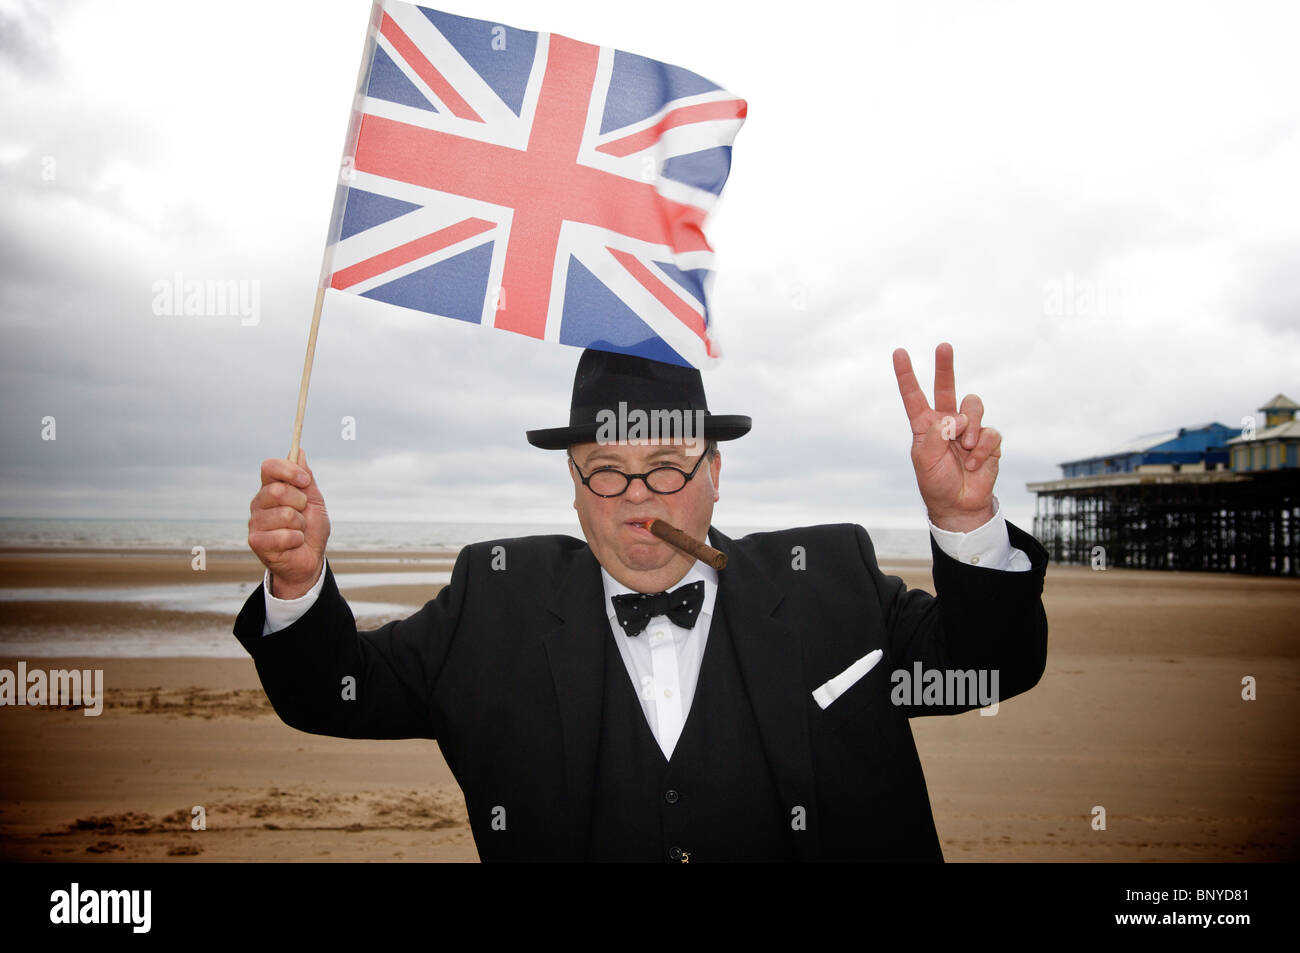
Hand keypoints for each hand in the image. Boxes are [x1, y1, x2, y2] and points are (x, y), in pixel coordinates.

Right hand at [247, 451, 330, 598]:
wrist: (309, 560)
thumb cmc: (311, 529)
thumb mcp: (314, 501)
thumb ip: (306, 479)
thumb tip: (298, 451)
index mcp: (271, 488)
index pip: (269, 467)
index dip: (288, 470)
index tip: (305, 481)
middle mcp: (259, 502)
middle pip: (278, 490)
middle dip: (300, 503)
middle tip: (302, 514)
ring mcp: (255, 522)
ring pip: (285, 514)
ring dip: (300, 525)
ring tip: (298, 531)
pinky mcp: (256, 541)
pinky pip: (284, 535)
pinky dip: (296, 540)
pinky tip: (292, 543)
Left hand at [892, 343, 1000, 532]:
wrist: (960, 504)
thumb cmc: (937, 482)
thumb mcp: (925, 459)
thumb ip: (937, 435)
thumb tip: (958, 418)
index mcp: (926, 425)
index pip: (914, 396)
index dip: (906, 375)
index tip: (899, 352)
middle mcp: (947, 422)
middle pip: (947, 387)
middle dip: (944, 366)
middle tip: (943, 346)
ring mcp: (969, 428)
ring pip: (973, 406)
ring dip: (970, 428)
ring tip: (964, 448)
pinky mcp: (988, 439)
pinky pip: (989, 432)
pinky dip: (980, 449)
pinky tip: (973, 463)